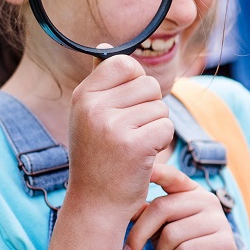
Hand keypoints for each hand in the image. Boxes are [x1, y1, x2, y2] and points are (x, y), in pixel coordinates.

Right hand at [66, 55, 172, 215]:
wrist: (95, 204)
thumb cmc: (98, 157)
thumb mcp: (89, 116)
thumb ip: (101, 82)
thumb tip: (107, 45)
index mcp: (83, 95)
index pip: (124, 63)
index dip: (136, 83)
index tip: (128, 106)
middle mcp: (94, 107)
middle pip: (149, 85)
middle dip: (150, 109)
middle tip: (131, 134)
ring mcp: (112, 126)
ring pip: (160, 108)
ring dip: (156, 128)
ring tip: (135, 147)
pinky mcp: (134, 145)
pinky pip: (166, 128)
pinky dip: (161, 144)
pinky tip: (143, 158)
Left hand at [124, 165, 241, 249]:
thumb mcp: (162, 233)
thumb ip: (149, 217)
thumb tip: (124, 206)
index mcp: (192, 193)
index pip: (172, 176)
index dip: (155, 171)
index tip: (137, 168)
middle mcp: (208, 200)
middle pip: (161, 208)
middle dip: (138, 235)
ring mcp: (219, 221)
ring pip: (172, 234)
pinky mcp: (224, 244)